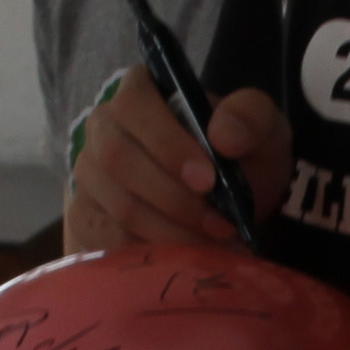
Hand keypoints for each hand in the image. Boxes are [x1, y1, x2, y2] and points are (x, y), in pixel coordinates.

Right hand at [67, 80, 290, 252]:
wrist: (230, 200)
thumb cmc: (240, 156)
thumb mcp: (262, 129)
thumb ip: (250, 117)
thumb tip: (224, 135)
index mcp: (138, 91)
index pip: (135, 106)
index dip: (167, 144)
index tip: (208, 179)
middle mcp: (103, 127)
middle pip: (118, 160)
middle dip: (174, 198)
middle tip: (220, 223)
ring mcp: (89, 174)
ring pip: (119, 206)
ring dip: (171, 231)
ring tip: (212, 242)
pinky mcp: (87, 216)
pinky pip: (109, 241)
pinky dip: (152, 254)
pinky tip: (185, 257)